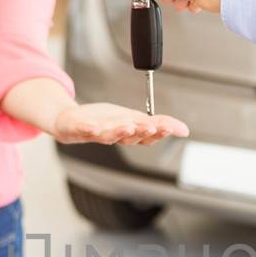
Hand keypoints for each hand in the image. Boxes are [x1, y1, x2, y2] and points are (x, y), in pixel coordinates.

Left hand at [53, 102, 187, 145]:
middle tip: (153, 127)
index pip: (148, 136)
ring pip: (111, 136)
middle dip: (143, 132)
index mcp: (130, 133)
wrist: (72, 122)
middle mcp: (115, 136)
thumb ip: (157, 124)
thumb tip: (183, 129)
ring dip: (120, 132)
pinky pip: (85, 130)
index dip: (159, 132)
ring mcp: (98, 133)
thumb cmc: (104, 122)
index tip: (169, 127)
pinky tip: (94, 126)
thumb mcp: (134, 119)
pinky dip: (90, 129)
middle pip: (131, 137)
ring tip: (128, 126)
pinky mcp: (80, 129)